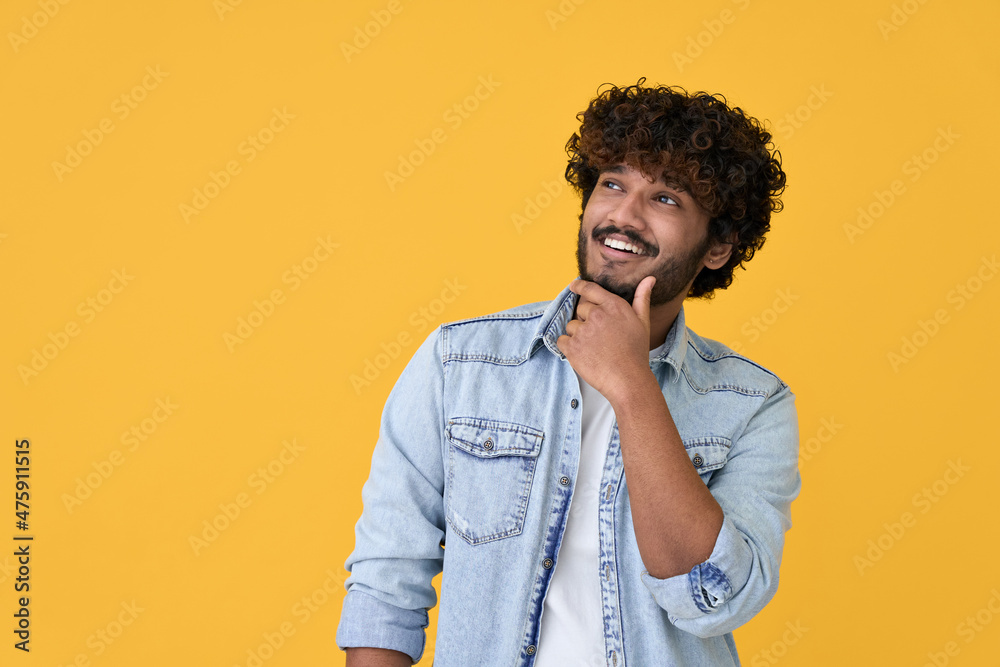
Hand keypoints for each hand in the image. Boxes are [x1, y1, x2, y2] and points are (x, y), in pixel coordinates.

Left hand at [556, 276, 655, 403]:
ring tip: (594, 349)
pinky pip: (562, 340)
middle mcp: (597, 315)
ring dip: (578, 335)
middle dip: (586, 320)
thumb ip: (642, 298)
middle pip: (580, 309)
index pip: (591, 289)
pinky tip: (583, 355)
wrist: (628, 380)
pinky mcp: (572, 347)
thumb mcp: (642, 322)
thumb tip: (649, 279)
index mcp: (613, 306)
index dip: (580, 286)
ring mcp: (583, 331)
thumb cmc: (636, 352)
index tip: (573, 286)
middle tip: (599, 337)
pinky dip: (568, 347)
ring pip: (571, 326)